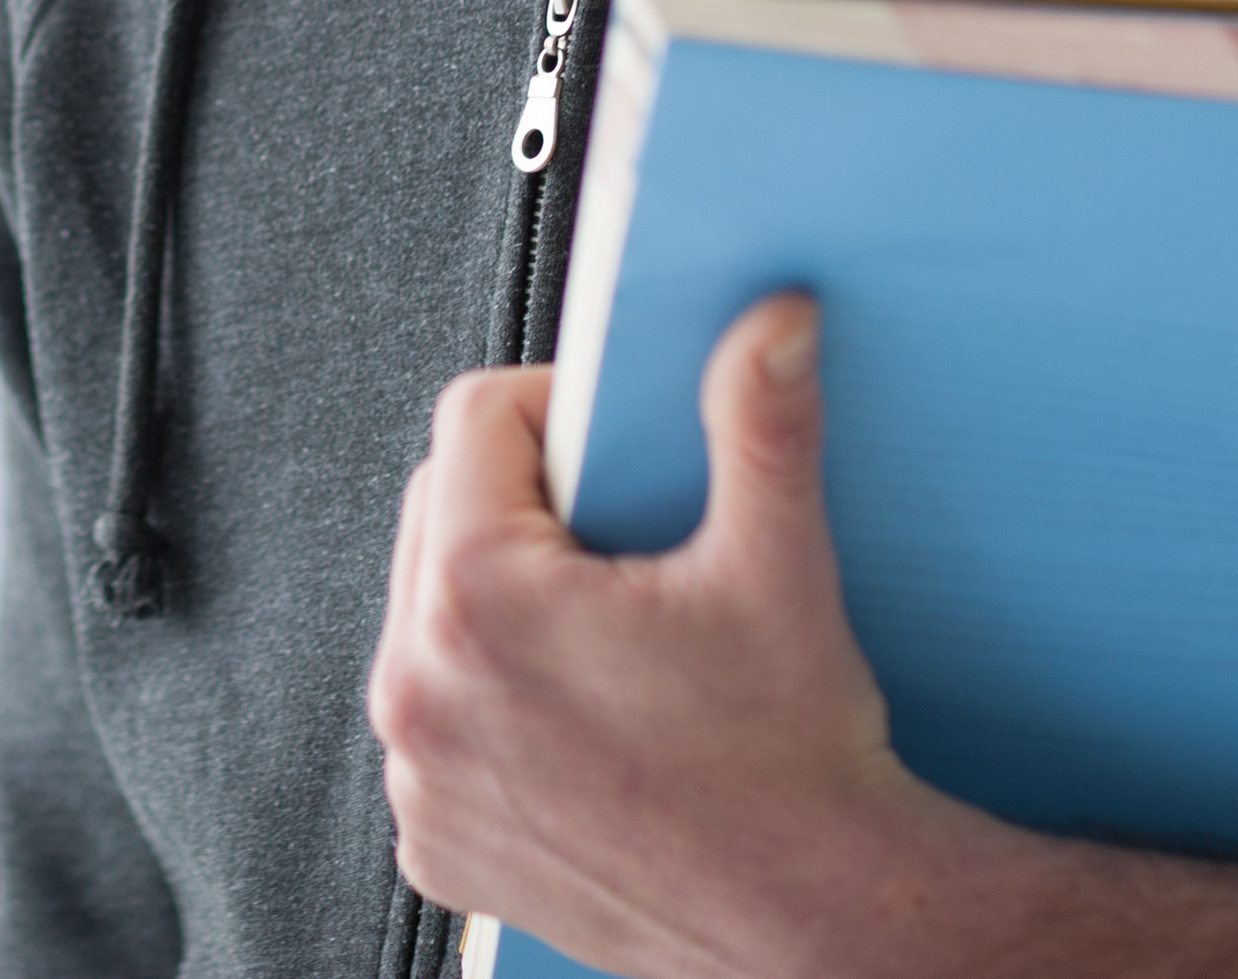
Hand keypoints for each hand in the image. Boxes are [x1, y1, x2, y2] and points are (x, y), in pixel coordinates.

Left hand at [367, 295, 1237, 978]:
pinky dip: (491, 706)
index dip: (554, 409)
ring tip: (602, 624)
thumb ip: (762, 422)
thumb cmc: (799, 761)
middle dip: (522, 504)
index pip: (473, 419)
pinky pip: (438, 726)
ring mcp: (421, 778)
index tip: (614, 442)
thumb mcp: (781, 569)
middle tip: (621, 535)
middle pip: (440, 512)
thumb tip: (771, 318)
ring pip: (428, 618)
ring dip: (497, 603)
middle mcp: (419, 689)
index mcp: (478, 598)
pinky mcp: (436, 846)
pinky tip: (579, 713)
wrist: (817, 925)